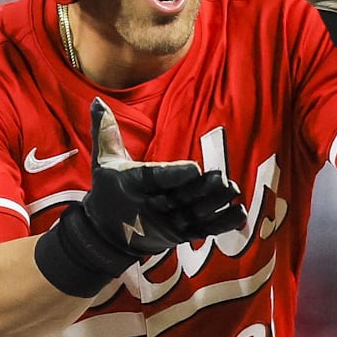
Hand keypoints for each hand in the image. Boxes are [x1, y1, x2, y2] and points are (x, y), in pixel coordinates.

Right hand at [82, 97, 246, 256]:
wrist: (105, 236)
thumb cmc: (108, 191)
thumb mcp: (103, 161)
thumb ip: (105, 131)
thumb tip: (97, 100)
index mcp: (132, 185)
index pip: (156, 178)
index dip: (176, 175)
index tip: (196, 168)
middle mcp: (149, 207)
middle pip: (179, 197)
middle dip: (201, 189)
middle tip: (221, 177)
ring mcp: (165, 224)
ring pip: (193, 215)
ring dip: (214, 204)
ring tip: (232, 190)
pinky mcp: (178, 236)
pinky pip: (202, 230)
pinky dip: (221, 224)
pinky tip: (239, 214)